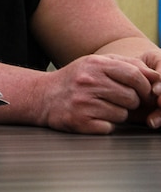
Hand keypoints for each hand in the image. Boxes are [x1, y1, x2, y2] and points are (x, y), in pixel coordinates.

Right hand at [36, 54, 158, 133]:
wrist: (42, 96)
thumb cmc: (75, 80)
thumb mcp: (96, 64)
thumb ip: (127, 66)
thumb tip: (157, 78)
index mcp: (95, 64)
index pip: (135, 75)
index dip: (144, 86)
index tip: (141, 92)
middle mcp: (88, 81)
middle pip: (132, 98)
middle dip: (129, 102)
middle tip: (115, 99)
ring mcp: (83, 102)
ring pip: (123, 114)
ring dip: (116, 113)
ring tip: (100, 106)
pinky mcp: (80, 121)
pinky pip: (110, 127)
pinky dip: (104, 124)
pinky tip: (92, 116)